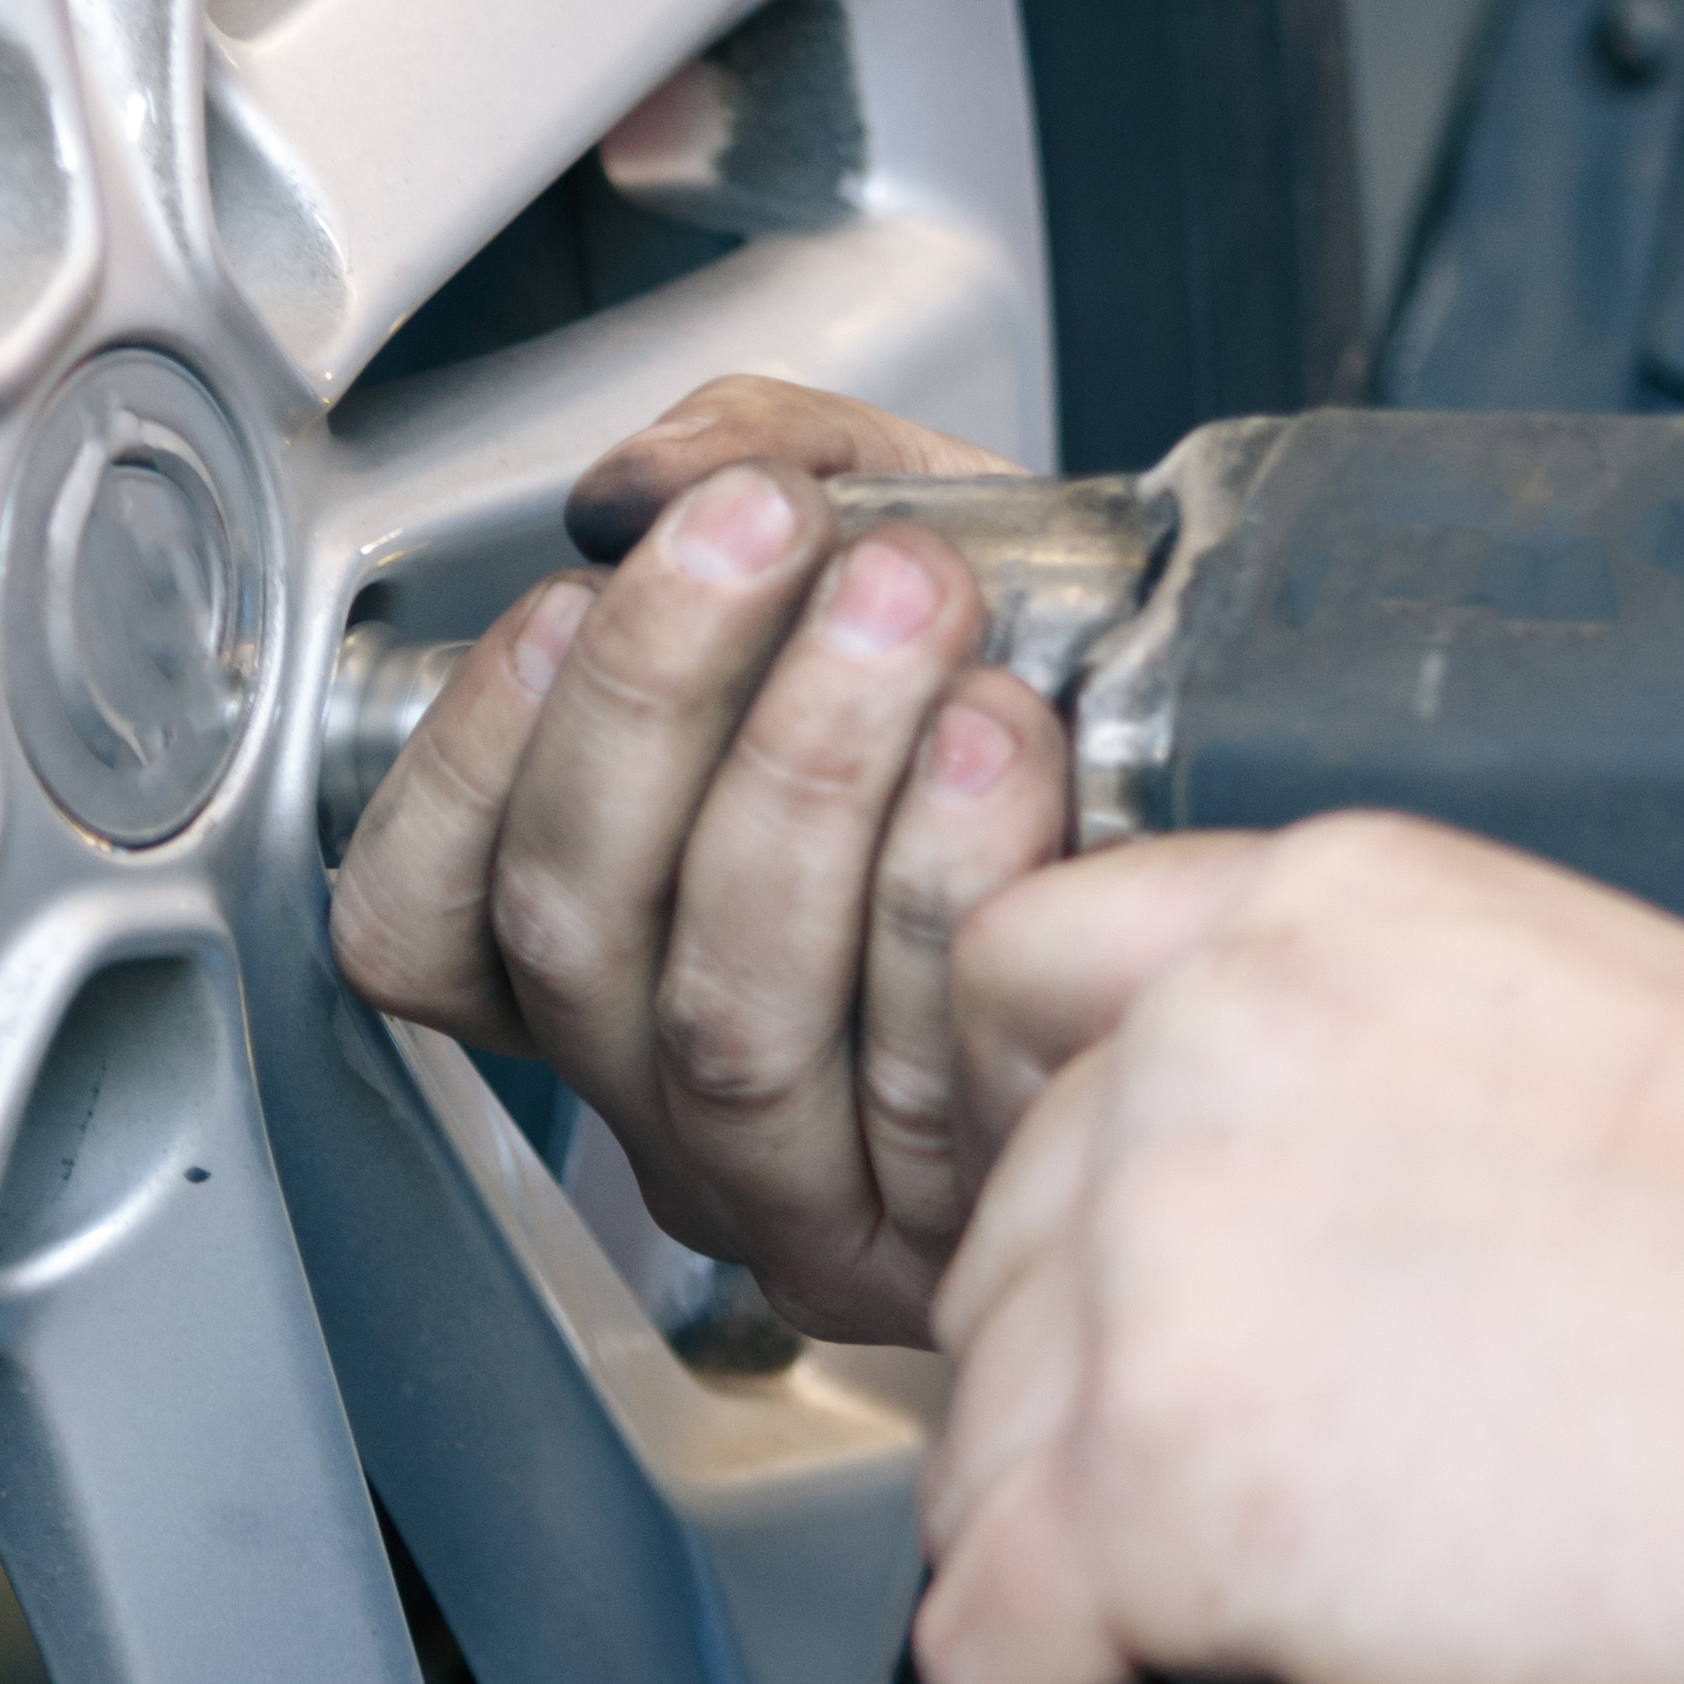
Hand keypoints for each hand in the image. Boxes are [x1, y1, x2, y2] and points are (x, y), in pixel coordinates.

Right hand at [330, 376, 1066, 1344]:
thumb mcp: (891, 523)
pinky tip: (1004, 753)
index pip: (420, 918)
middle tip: (764, 529)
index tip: (567, 592)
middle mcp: (668, 1094)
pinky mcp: (956, 1226)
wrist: (1263, 794)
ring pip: (733, 1019)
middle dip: (656, 702)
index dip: (467, 760)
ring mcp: (802, 1186)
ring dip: (810, 777)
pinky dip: (951, 889)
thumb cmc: (1049, 678)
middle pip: (576, 938)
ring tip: (906, 600)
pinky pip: (918, 1082)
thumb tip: (641, 477)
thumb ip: (749, 457)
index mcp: (602, 954)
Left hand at [914, 815, 1683, 1683]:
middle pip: (1005, 1249)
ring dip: (1057, 1562)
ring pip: (976, 1447)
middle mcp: (1198, 1062)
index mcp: (1318, 926)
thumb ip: (1418, 1101)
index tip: (1108, 1261)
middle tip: (1194, 1507)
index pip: (1029, 985)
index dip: (1057, 1155)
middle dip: (1080, 1391)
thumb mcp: (1607, 1046)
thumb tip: (1345, 1262)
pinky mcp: (1161, 1489)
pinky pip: (987, 1636)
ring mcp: (1158, 1270)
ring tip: (1185, 1650)